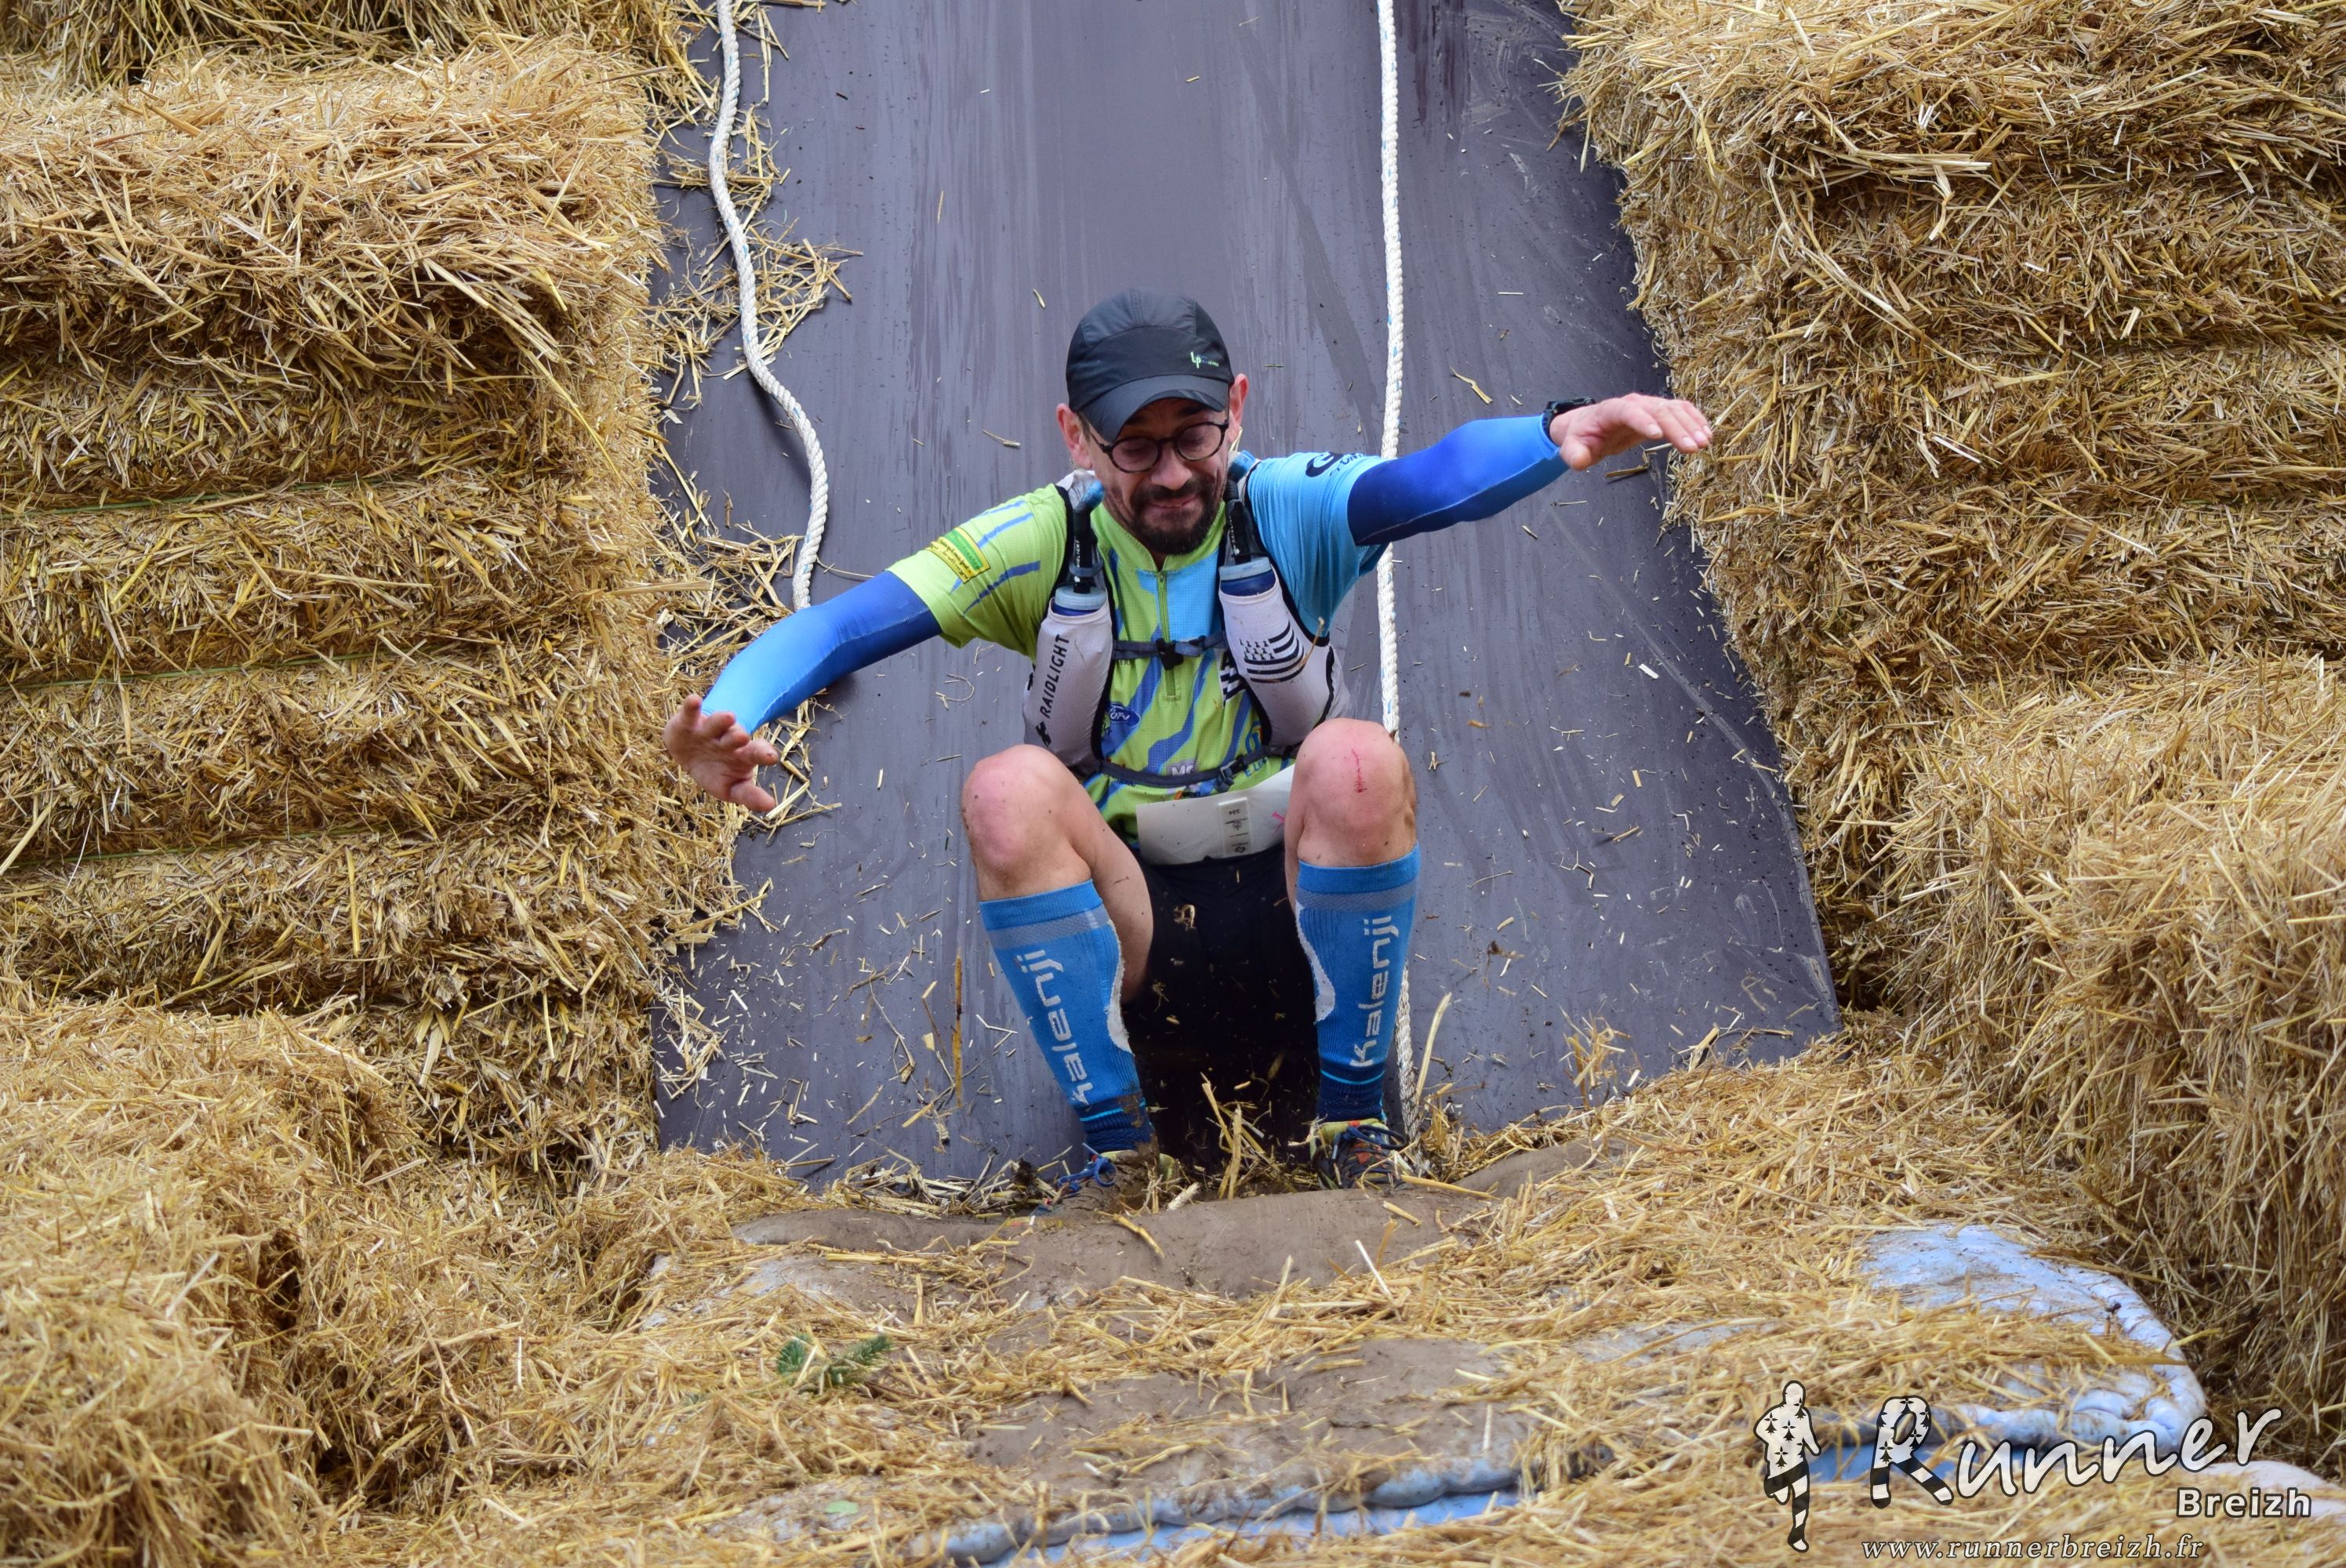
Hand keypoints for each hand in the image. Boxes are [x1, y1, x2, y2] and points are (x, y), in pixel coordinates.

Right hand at [665, 693, 780, 811]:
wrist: (690, 754)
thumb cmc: (716, 773)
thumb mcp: (731, 788)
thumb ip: (749, 795)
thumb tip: (770, 806)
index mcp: (742, 755)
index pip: (755, 754)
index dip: (763, 754)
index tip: (770, 757)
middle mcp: (727, 739)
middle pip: (735, 737)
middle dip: (738, 736)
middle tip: (743, 736)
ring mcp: (708, 730)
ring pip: (716, 724)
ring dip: (720, 720)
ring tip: (728, 716)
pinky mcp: (688, 722)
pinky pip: (690, 713)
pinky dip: (691, 707)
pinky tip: (694, 700)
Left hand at [1549, 393, 1711, 470]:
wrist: (1589, 425)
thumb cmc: (1582, 437)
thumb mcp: (1573, 448)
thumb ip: (1574, 454)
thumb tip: (1579, 461)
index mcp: (1612, 410)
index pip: (1629, 412)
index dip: (1643, 421)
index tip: (1658, 436)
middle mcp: (1634, 403)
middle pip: (1658, 410)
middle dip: (1676, 428)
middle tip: (1692, 448)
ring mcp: (1648, 405)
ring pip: (1673, 409)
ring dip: (1691, 424)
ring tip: (1704, 443)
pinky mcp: (1659, 411)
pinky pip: (1681, 410)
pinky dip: (1694, 419)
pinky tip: (1707, 434)